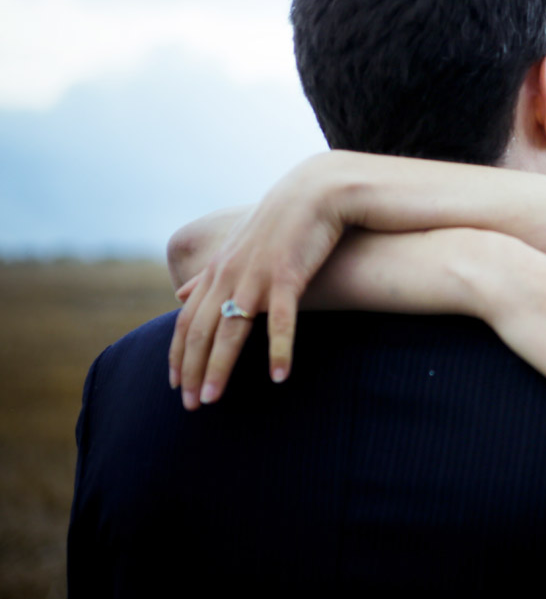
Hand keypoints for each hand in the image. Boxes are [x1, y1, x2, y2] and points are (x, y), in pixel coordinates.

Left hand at [168, 156, 347, 409]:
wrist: (316, 193)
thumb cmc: (280, 222)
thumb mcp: (236, 246)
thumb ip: (208, 274)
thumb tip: (179, 293)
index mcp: (217, 270)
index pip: (186, 321)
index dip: (178, 356)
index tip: (175, 386)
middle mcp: (229, 275)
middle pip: (200, 331)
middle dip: (191, 371)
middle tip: (190, 405)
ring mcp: (256, 276)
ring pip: (230, 331)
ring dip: (219, 368)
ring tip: (213, 399)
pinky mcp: (288, 276)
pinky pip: (281, 322)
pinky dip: (280, 351)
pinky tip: (280, 377)